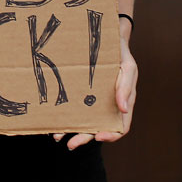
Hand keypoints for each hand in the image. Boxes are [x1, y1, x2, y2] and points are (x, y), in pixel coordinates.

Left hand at [53, 15, 137, 149]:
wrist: (106, 37)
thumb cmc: (120, 53)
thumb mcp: (128, 68)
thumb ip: (126, 87)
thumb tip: (123, 109)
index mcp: (123, 103)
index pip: (120, 127)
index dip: (111, 135)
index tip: (99, 136)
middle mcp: (107, 106)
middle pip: (97, 129)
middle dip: (84, 138)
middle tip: (70, 145)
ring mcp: (93, 100)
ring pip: (83, 121)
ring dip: (70, 131)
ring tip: (56, 136)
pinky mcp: (80, 92)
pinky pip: (73, 107)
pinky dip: (64, 115)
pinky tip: (52, 118)